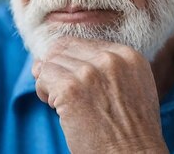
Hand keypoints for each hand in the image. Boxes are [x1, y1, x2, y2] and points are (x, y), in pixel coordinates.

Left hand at [32, 38, 167, 153]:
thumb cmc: (129, 130)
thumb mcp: (130, 86)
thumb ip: (99, 67)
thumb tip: (44, 60)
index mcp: (127, 55)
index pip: (78, 42)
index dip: (67, 61)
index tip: (72, 82)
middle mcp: (110, 58)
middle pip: (61, 49)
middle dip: (56, 70)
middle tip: (63, 94)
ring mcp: (89, 72)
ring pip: (49, 63)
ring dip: (50, 84)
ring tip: (64, 104)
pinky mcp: (71, 89)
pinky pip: (43, 78)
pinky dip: (45, 93)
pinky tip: (58, 109)